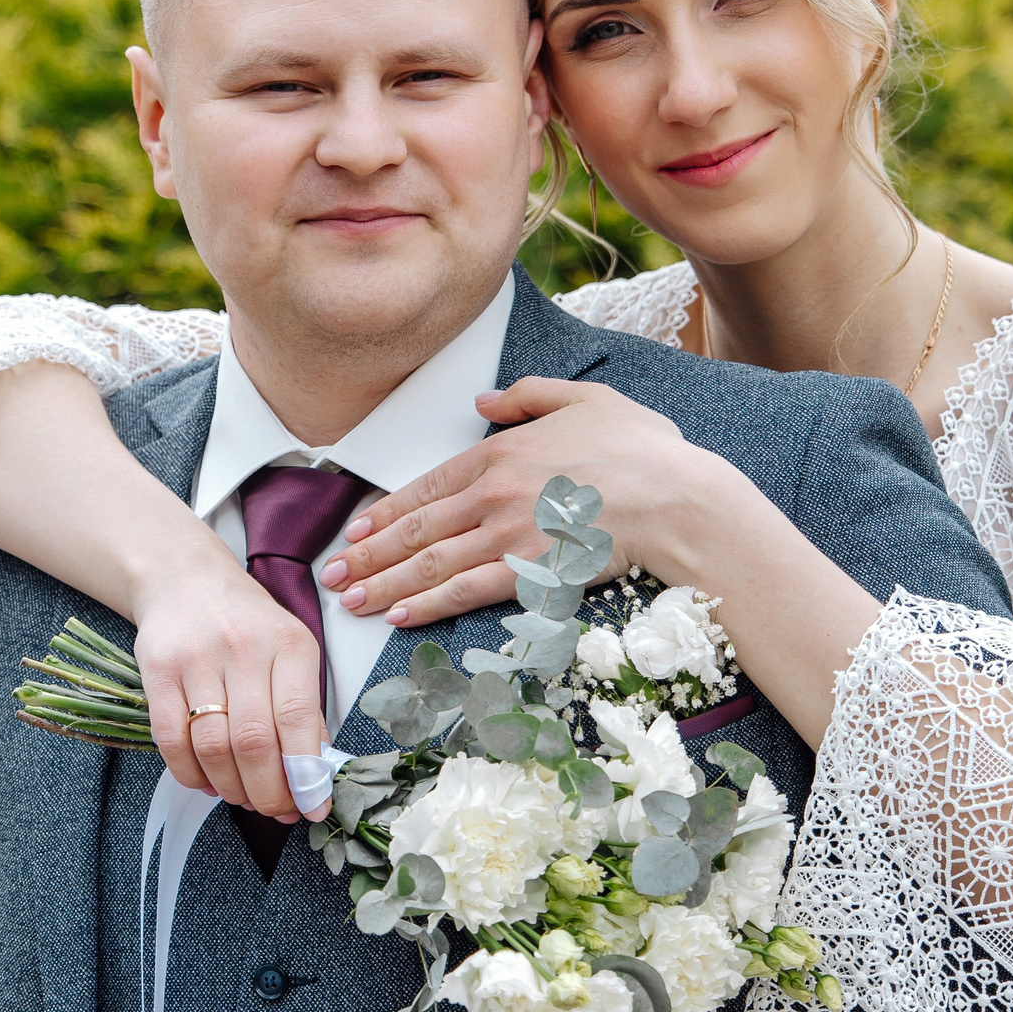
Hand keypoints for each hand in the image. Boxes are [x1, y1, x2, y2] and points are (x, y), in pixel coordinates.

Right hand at [134, 549, 328, 820]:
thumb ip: (303, 709)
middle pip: (254, 742)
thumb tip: (312, 776)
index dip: (305, 774)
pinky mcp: (157, 670)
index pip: (297, 720)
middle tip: (275, 810)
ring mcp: (196, 658)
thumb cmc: (246, 623)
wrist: (185, 579)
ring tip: (242, 796)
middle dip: (267, 792)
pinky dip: (190, 774)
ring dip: (230, 788)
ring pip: (213, 747)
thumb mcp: (290, 650)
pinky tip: (206, 781)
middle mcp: (243, 647)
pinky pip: (171, 740)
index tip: (312, 806)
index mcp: (288, 643)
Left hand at [322, 378, 713, 625]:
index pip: (426, 487)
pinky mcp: (533, 572)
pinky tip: (400, 616)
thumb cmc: (641, 449)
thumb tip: (483, 397)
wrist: (679, 498)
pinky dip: (429, 604)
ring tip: (352, 603)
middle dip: (369, 556)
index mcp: (500, 452)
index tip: (356, 532)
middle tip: (333, 576)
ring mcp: (511, 534)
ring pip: (432, 563)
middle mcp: (494, 493)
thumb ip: (528, 395)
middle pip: (417, 530)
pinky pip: (468, 590)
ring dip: (386, 585)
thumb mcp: (584, 398)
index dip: (385, 512)